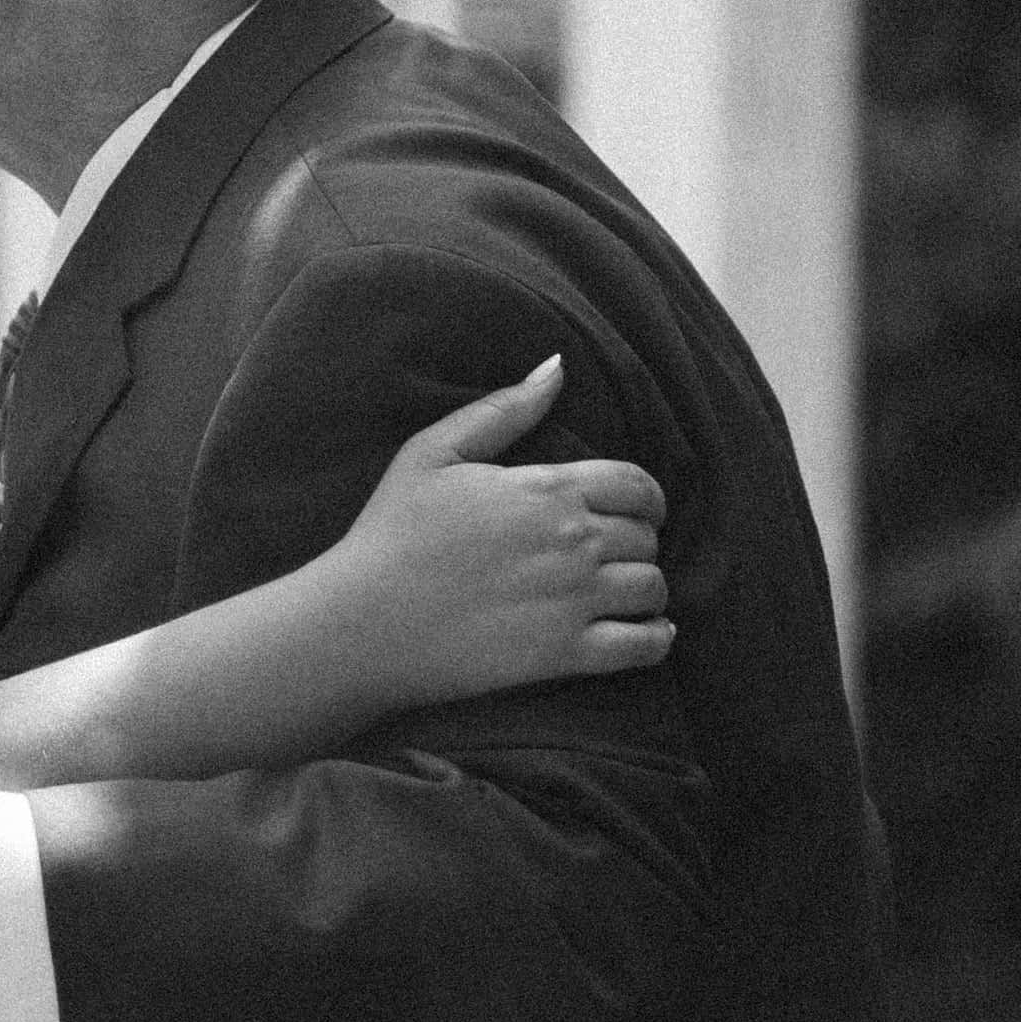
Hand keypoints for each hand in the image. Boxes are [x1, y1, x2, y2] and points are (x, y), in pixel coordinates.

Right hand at [343, 355, 671, 705]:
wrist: (363, 623)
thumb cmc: (391, 532)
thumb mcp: (434, 451)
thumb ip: (503, 409)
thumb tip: (557, 366)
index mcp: (547, 489)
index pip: (637, 484)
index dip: (645, 498)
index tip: (635, 512)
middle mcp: (573, 541)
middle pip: (647, 537)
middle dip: (638, 543)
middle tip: (613, 556)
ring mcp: (574, 600)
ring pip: (652, 588)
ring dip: (645, 589)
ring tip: (624, 595)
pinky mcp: (565, 654)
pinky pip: (644, 647)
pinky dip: (657, 640)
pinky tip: (647, 634)